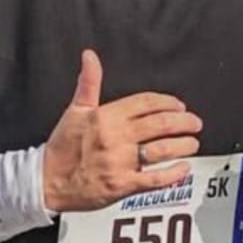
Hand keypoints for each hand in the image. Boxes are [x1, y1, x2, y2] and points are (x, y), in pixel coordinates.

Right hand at [42, 49, 203, 212]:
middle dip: (184, 122)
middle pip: (160, 124)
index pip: (145, 103)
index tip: (178, 105)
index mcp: (105, 116)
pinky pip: (155, 179)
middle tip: (194, 122)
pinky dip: (174, 173)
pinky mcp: (123, 185)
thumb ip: (88, 83)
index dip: (167, 102)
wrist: (48, 181)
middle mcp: (115, 137)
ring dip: (184, 145)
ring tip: (192, 143)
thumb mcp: (74, 110)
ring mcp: (120, 161)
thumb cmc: (62, 147)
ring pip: (162, 149)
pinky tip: (183, 168)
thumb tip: (90, 56)